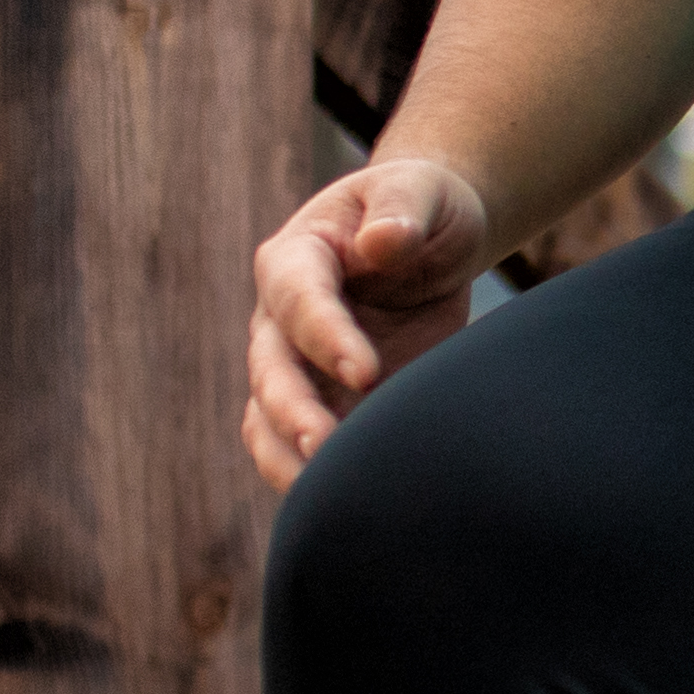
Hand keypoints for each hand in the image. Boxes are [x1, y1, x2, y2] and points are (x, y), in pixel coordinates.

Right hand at [247, 154, 500, 487]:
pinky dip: (312, 476)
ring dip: (289, 457)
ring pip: (267, 421)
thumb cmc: (421, 208)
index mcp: (298, 257)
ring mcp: (296, 367)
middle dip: (293, 411)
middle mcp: (280, 318)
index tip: (366, 372)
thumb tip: (383, 241)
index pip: (298, 299)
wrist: (427, 242)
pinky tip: (348, 502)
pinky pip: (297, 448)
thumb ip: (401, 210)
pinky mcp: (323, 403)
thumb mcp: (421, 191)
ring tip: (327, 494)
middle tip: (325, 448)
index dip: (326, 337)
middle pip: (269, 370)